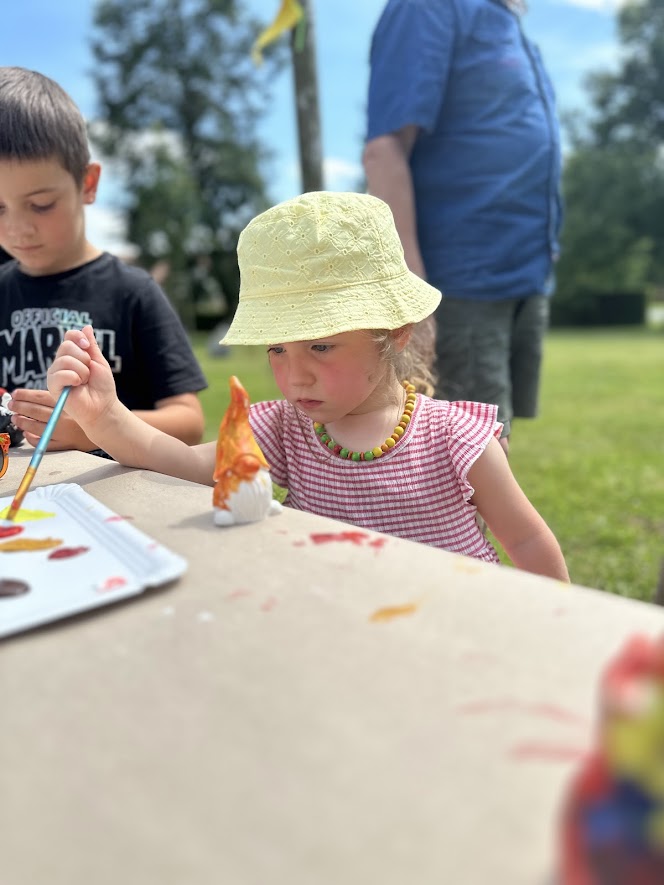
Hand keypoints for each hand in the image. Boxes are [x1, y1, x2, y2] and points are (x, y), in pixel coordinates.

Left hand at [8, 388, 94, 451]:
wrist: (106, 426)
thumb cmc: (89, 410)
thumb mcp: (76, 398)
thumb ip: (58, 396)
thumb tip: (32, 396)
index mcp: (66, 403)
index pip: (39, 397)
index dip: (24, 395)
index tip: (15, 394)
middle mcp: (63, 417)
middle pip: (35, 411)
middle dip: (19, 407)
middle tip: (12, 405)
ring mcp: (63, 432)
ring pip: (36, 427)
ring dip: (22, 422)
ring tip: (15, 419)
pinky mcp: (64, 444)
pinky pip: (44, 443)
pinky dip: (33, 438)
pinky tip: (28, 433)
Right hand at [46, 325, 120, 440]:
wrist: (103, 406)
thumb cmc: (102, 387)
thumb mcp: (98, 362)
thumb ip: (91, 346)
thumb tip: (86, 327)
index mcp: (72, 356)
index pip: (68, 336)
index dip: (78, 338)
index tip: (87, 347)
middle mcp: (61, 363)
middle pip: (66, 346)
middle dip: (83, 359)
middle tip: (88, 373)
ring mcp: (55, 374)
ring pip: (65, 360)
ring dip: (82, 371)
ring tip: (84, 381)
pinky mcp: (52, 386)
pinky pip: (60, 374)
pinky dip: (74, 378)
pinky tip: (77, 386)